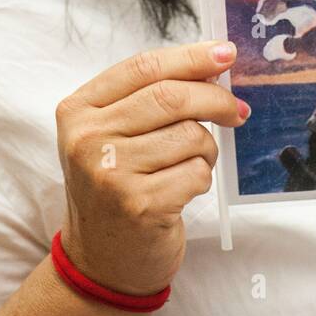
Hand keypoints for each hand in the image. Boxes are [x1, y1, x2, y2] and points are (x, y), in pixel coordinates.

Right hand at [56, 40, 246, 295]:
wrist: (101, 262)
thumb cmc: (117, 188)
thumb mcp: (115, 135)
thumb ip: (150, 97)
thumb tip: (214, 65)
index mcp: (78, 111)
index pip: (143, 67)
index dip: (191, 56)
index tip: (226, 53)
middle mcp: (87, 139)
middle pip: (170, 96)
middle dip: (215, 99)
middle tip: (237, 110)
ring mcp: (110, 174)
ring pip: (190, 135)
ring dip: (206, 149)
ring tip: (191, 164)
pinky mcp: (139, 206)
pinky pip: (197, 173)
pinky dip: (202, 178)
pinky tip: (182, 189)